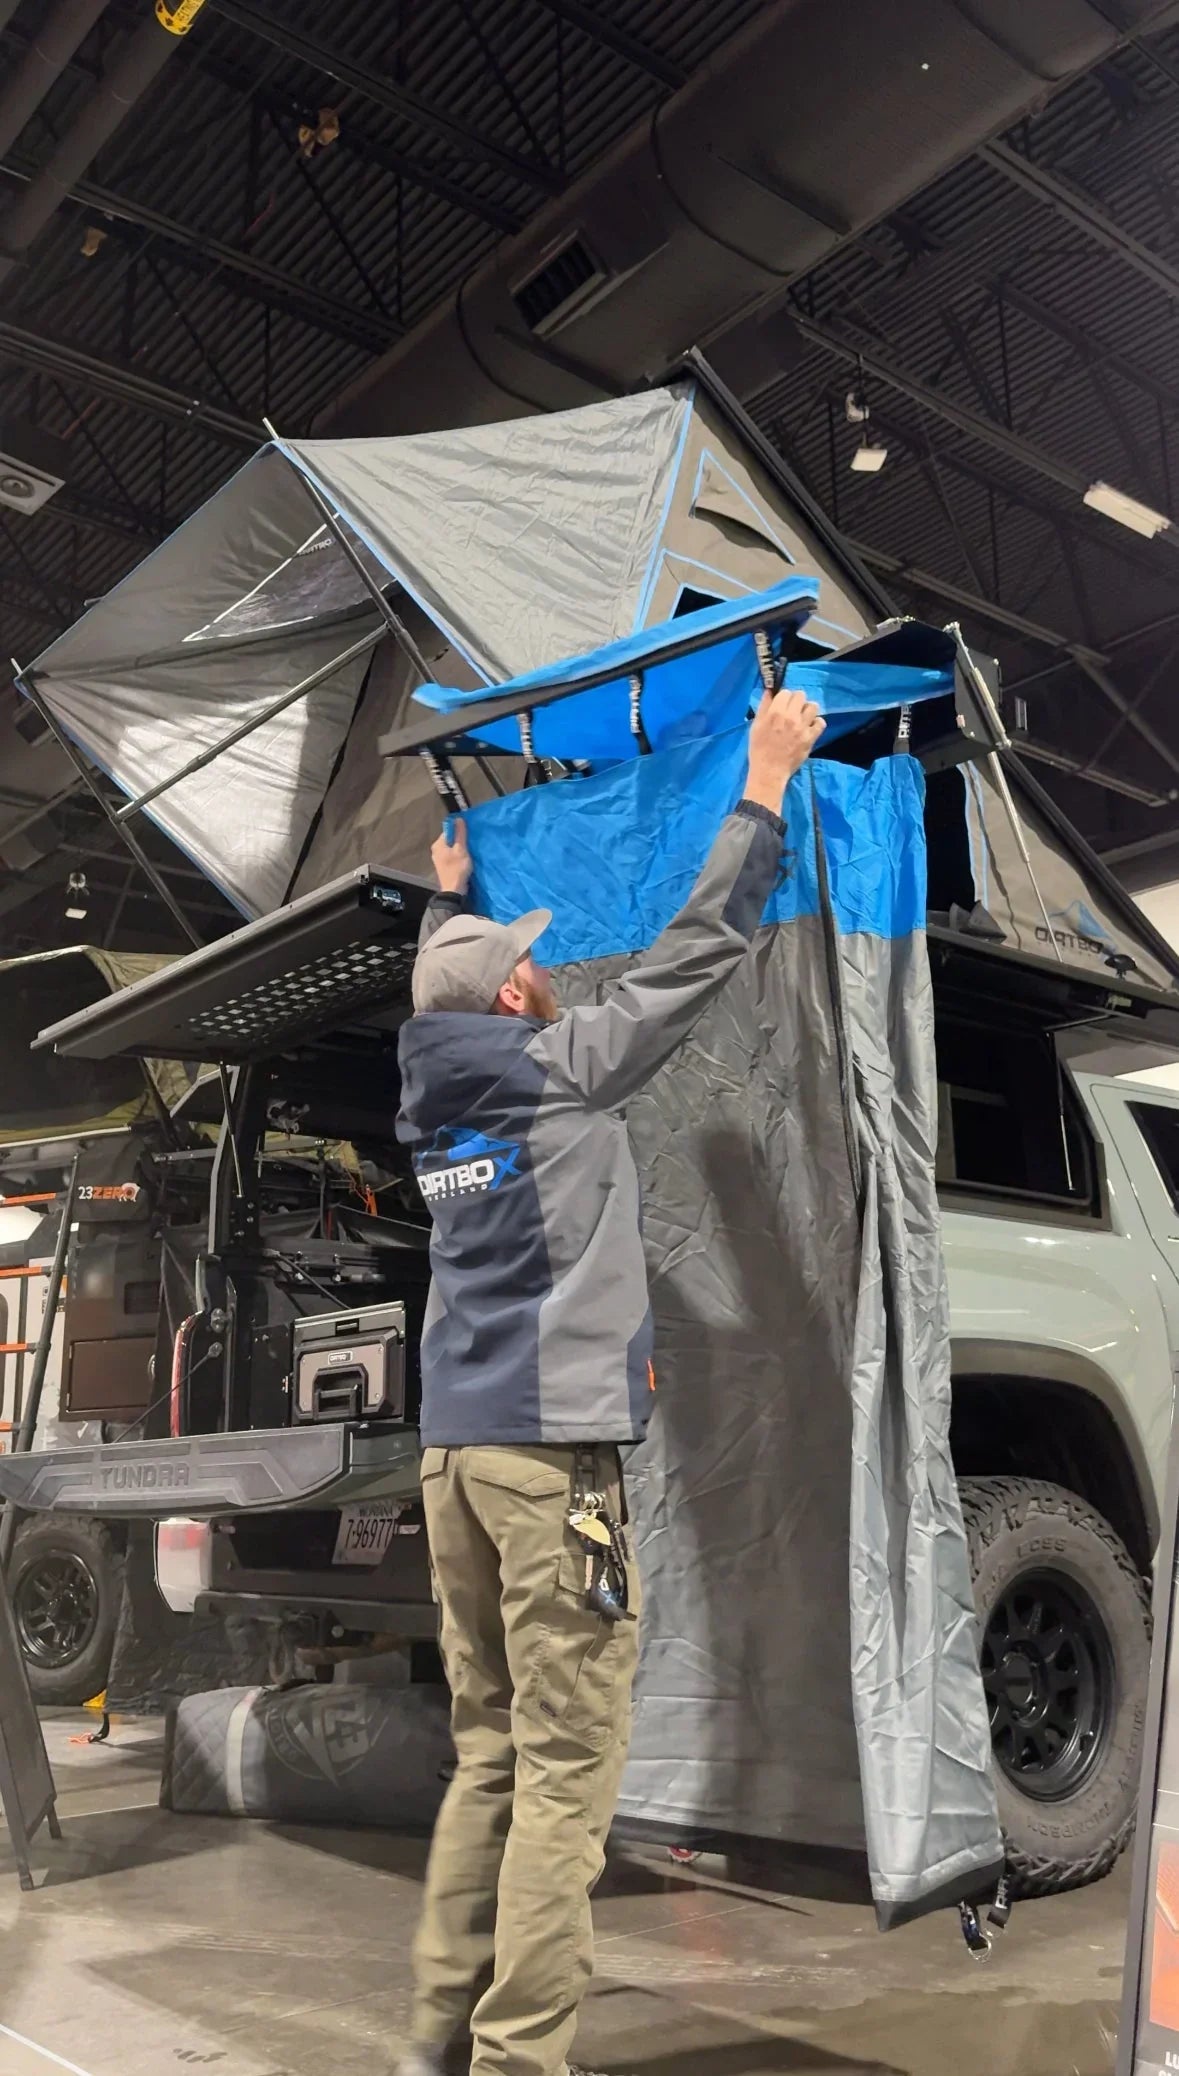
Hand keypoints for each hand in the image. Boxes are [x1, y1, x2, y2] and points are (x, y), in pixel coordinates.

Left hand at [432, 817, 471, 895]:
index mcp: (438, 844)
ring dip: (460, 849)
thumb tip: (459, 819)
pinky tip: (466, 858)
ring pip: (452, 849)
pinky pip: (452, 856)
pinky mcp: (444, 866)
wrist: (454, 890)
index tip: (468, 834)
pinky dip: (458, 856)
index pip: (448, 831)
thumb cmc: (457, 868)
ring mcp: (439, 859)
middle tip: (471, 842)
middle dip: (460, 840)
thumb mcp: (461, 849)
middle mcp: (436, 850)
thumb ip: (460, 834)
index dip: (459, 831)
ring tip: (470, 850)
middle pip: (450, 840)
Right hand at [744, 689, 824, 813]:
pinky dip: (816, 722)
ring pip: (813, 706)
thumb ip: (764, 706)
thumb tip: (770, 690)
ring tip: (802, 717)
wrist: (769, 771)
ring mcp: (802, 727)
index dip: (783, 697)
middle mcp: (791, 717)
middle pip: (801, 695)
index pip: (786, 692)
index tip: (782, 704)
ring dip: (807, 709)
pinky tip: (809, 726)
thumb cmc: (759, 748)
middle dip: (796, 701)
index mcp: (775, 712)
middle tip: (792, 710)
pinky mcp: (811, 738)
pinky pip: (821, 722)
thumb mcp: (756, 725)